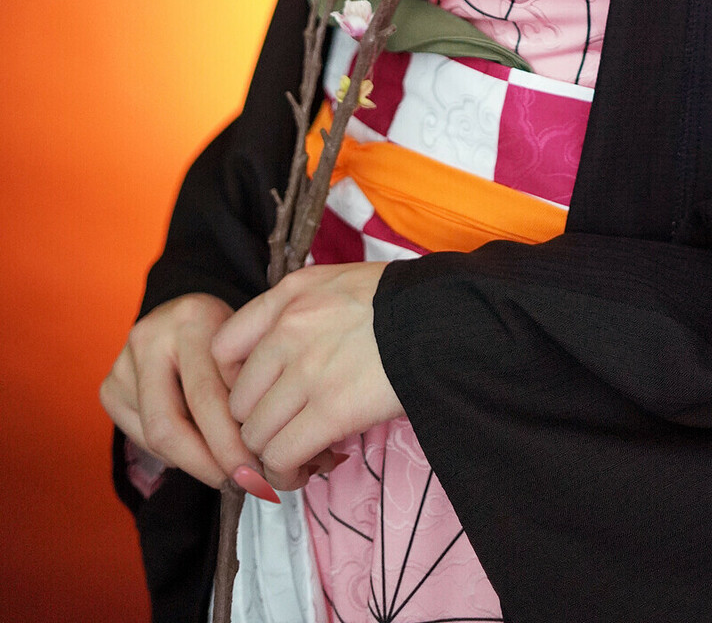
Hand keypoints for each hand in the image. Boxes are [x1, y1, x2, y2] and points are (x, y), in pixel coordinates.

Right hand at [100, 292, 260, 489]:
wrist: (186, 314)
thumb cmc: (224, 334)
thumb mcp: (245, 343)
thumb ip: (249, 385)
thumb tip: (262, 452)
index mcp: (192, 320)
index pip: (207, 397)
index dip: (231, 444)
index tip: (256, 472)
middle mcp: (150, 338)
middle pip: (170, 425)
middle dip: (208, 464)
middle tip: (238, 484)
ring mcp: (123, 363)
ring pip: (153, 438)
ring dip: (192, 463)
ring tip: (224, 469)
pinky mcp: (109, 387)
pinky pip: (141, 438)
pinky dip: (172, 453)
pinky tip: (197, 446)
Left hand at [212, 262, 402, 490]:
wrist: (446, 317)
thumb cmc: (402, 303)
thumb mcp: (340, 283)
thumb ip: (301, 311)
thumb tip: (278, 362)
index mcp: (289, 295)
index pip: (222, 348)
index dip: (233, 383)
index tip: (258, 399)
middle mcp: (288, 330)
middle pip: (237, 401)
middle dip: (256, 427)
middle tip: (286, 435)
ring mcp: (308, 370)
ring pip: (255, 434)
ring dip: (272, 455)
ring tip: (299, 459)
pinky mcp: (332, 410)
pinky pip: (282, 455)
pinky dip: (287, 472)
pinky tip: (308, 469)